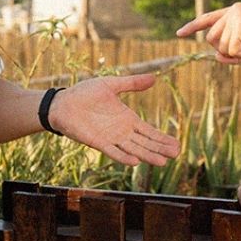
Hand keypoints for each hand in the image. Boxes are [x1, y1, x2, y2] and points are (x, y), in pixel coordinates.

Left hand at [49, 74, 182, 166]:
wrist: (63, 103)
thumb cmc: (85, 93)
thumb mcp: (111, 84)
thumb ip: (132, 83)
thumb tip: (154, 78)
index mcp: (127, 119)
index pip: (149, 131)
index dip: (162, 138)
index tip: (177, 145)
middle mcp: (122, 132)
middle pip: (145, 143)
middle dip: (160, 149)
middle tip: (176, 154)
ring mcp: (111, 138)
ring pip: (133, 149)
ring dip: (147, 155)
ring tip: (162, 162)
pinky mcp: (97, 142)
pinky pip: (113, 151)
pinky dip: (123, 157)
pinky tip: (135, 162)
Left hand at [177, 3, 240, 61]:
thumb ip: (232, 53)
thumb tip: (215, 58)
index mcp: (234, 12)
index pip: (208, 19)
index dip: (193, 27)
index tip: (179, 34)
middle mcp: (233, 10)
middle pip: (212, 40)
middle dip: (228, 50)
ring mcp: (236, 16)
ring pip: (221, 47)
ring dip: (238, 53)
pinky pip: (232, 50)